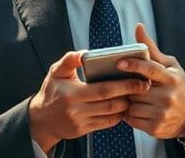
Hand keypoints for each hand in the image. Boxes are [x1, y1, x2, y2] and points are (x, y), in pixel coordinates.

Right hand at [28, 51, 149, 153]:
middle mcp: (76, 109)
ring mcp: (80, 122)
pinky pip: (106, 123)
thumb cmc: (51, 91)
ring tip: (136, 95)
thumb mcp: (56, 72)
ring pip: (111, 115)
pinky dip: (117, 116)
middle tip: (144, 86)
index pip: (103, 89)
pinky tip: (123, 106)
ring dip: (126, 105)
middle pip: (110, 103)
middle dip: (130, 94)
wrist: (40, 120)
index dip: (123, 85)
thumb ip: (70, 59)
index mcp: (72, 93)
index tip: (138, 79)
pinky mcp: (83, 131)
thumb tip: (85, 53)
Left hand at [120, 24, 184, 139]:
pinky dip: (129, 114)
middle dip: (128, 87)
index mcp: (171, 78)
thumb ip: (152, 49)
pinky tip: (135, 109)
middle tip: (126, 84)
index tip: (119, 62)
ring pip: (132, 105)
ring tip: (132, 97)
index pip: (150, 69)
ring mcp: (162, 113)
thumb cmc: (177, 85)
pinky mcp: (155, 128)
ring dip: (128, 101)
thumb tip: (138, 28)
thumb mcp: (170, 66)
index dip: (134, 64)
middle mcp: (167, 96)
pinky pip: (132, 119)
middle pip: (136, 89)